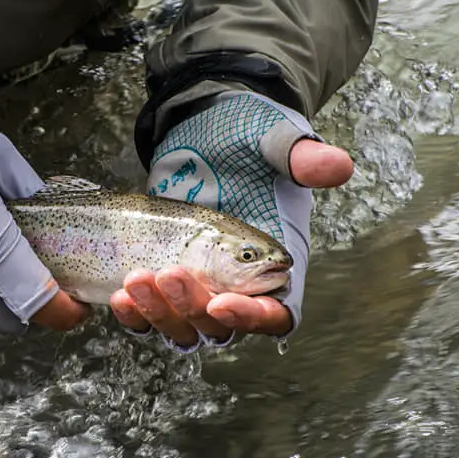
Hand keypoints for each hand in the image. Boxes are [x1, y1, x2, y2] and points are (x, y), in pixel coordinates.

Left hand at [111, 92, 351, 350]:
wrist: (201, 129)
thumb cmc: (246, 137)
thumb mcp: (274, 141)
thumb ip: (302, 158)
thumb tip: (339, 167)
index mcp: (273, 268)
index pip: (274, 315)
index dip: (251, 318)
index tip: (222, 302)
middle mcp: (237, 288)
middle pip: (220, 328)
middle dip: (191, 307)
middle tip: (168, 272)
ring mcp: (197, 289)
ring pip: (181, 327)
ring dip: (159, 313)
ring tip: (136, 279)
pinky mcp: (163, 284)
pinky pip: (150, 316)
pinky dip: (135, 313)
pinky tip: (119, 294)